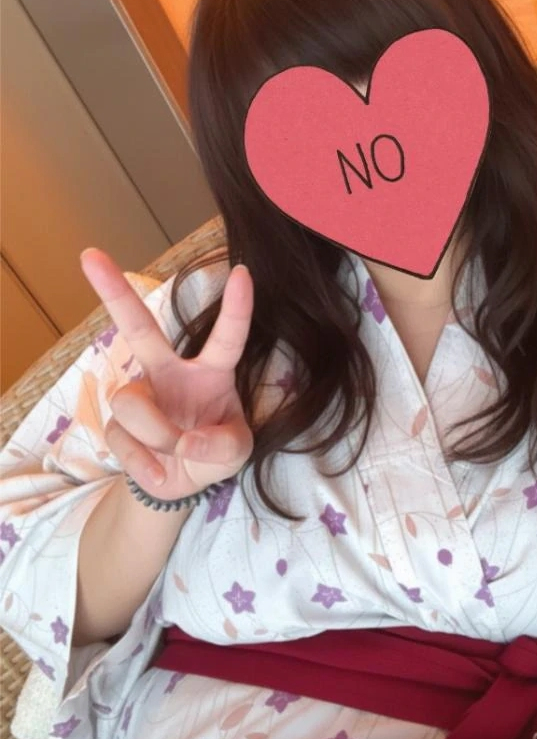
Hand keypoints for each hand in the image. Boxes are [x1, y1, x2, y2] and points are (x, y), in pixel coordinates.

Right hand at [80, 248, 253, 501]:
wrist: (182, 482)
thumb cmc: (214, 450)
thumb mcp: (236, 451)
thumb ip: (222, 445)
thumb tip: (186, 441)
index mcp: (211, 371)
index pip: (227, 337)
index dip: (237, 308)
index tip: (243, 273)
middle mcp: (170, 372)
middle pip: (139, 328)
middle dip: (114, 292)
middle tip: (90, 256)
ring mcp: (140, 395)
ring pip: (131, 403)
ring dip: (156, 434)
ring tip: (175, 452)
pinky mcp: (117, 423)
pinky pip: (123, 439)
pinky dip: (146, 463)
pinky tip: (158, 470)